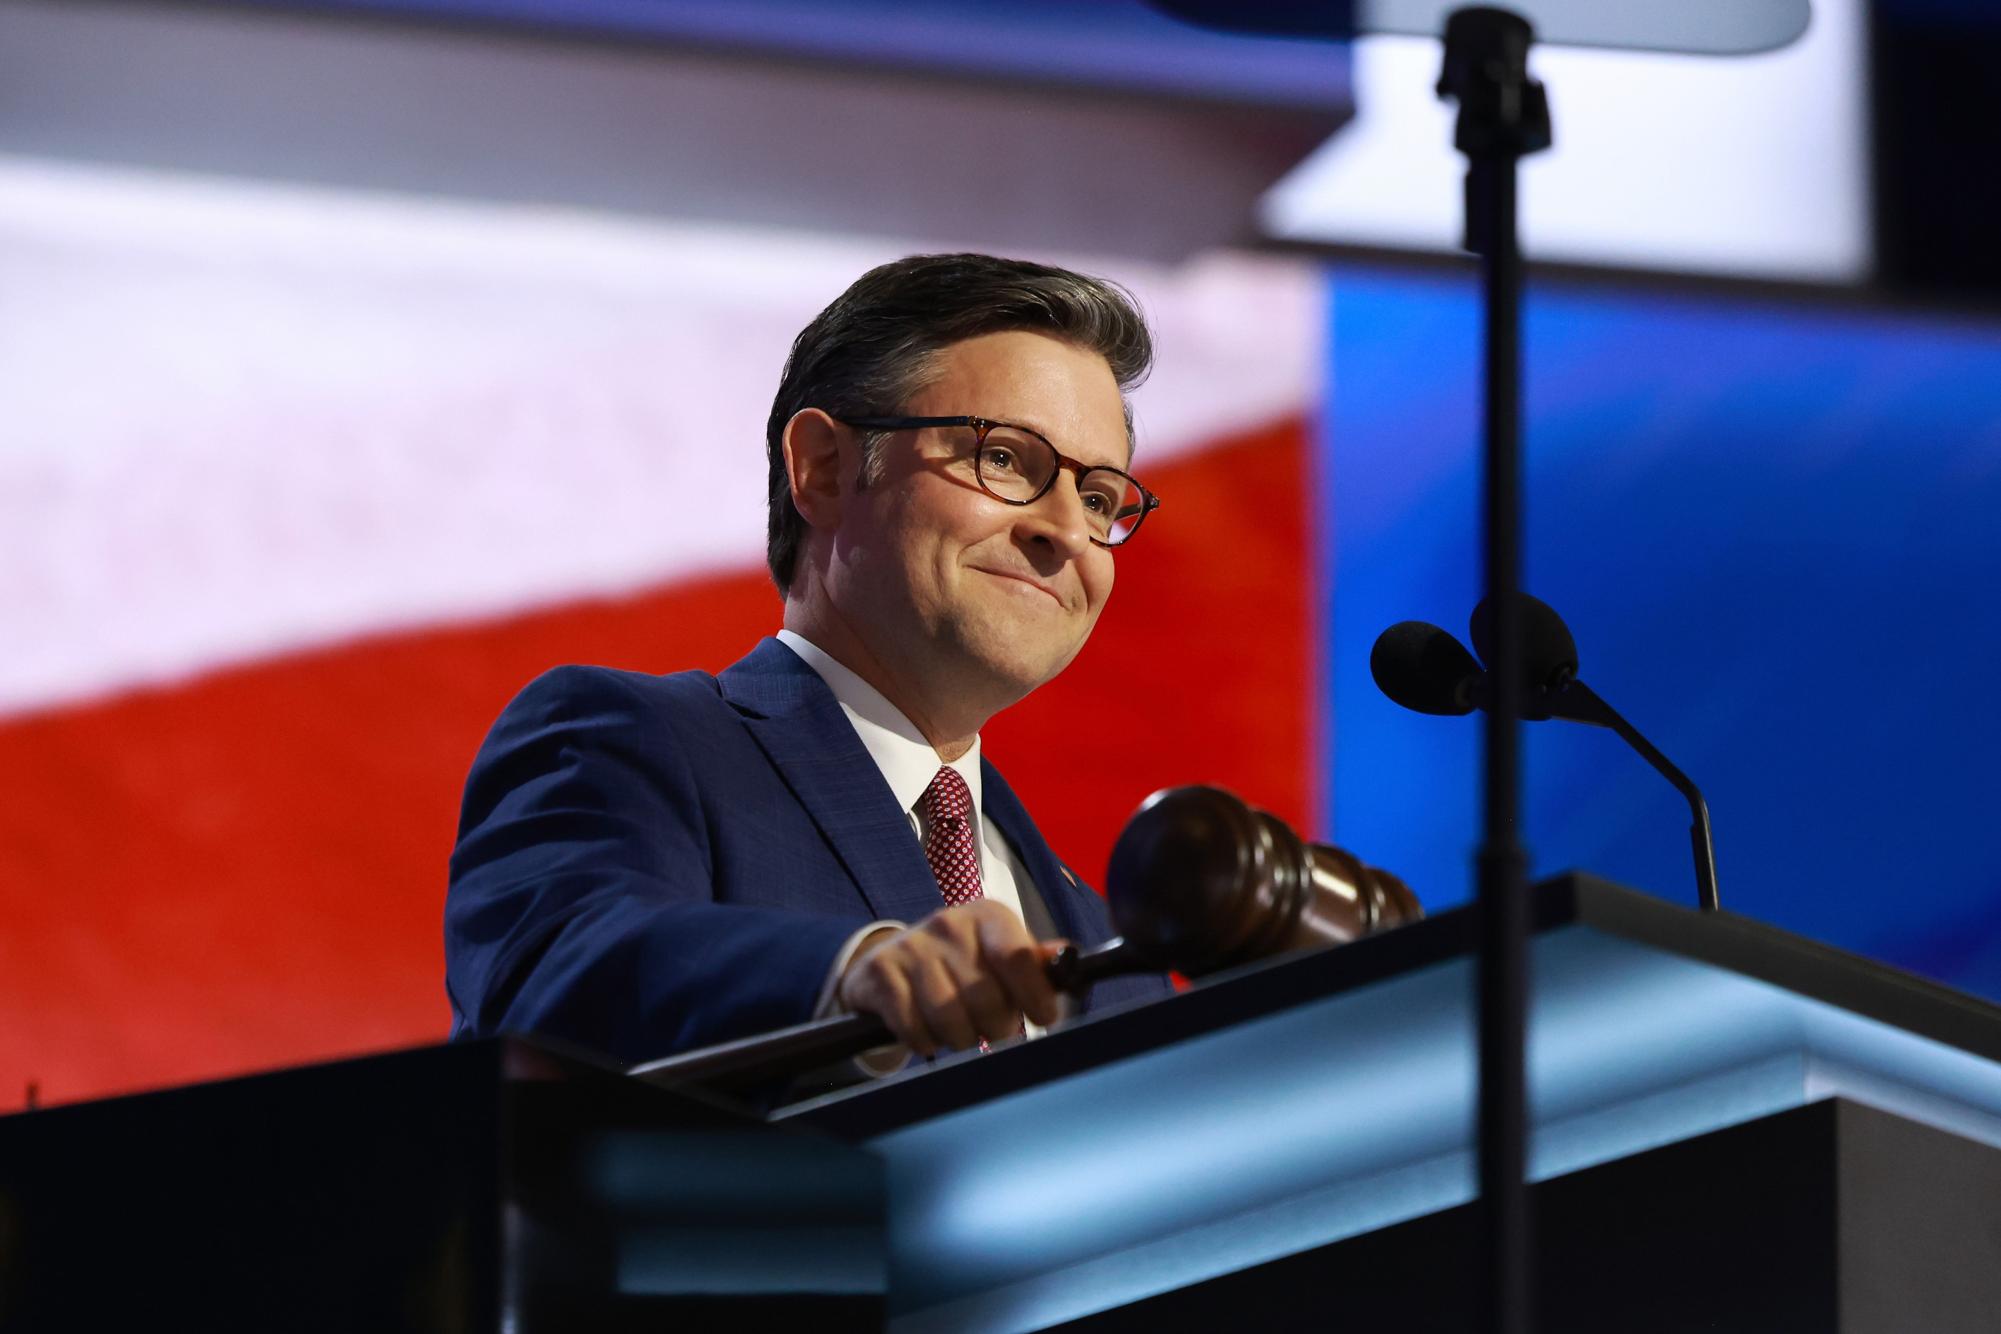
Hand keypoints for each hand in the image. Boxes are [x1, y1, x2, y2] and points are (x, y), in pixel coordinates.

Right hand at [836, 901, 1065, 1056]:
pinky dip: (925, 1041)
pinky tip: (928, 1031)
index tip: (1043, 1018)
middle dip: (995, 1026)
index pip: (1018, 958)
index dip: (1034, 995)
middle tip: (993, 1028)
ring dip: (960, 1038)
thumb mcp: (999, 954)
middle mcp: (949, 923)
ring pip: (949, 1018)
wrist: (889, 962)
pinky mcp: (881, 971)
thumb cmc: (960, 963)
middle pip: (985, 998)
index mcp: (988, 917)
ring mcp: (912, 946)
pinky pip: (914, 1028)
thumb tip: (1067, 959)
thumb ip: (1033, 962)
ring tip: (961, 1032)